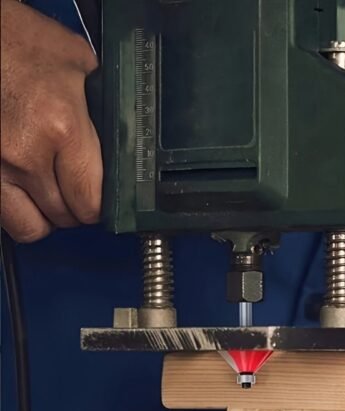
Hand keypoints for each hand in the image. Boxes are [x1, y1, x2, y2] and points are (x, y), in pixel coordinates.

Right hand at [1, 0, 101, 242]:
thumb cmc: (20, 42)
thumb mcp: (79, 65)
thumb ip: (103, 110)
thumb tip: (124, 145)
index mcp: (64, 128)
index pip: (92, 202)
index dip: (102, 206)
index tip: (104, 199)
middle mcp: (27, 155)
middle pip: (66, 217)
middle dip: (78, 208)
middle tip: (80, 189)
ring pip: (32, 227)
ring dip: (49, 216)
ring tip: (54, 193)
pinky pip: (6, 217)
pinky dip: (21, 212)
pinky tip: (29, 191)